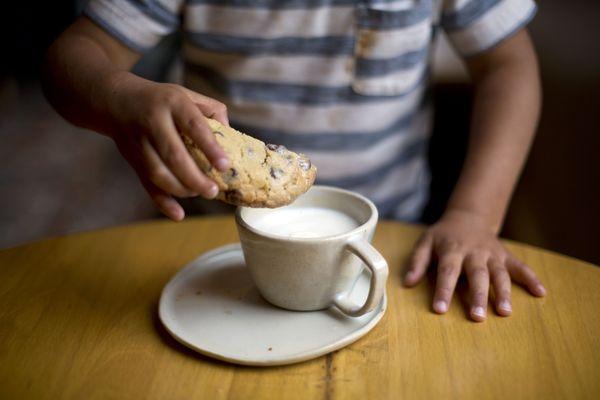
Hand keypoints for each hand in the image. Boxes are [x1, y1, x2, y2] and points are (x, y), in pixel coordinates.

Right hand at [105, 73, 229, 220]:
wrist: (115, 100)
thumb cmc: (161, 99)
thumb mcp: (186, 94)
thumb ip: (211, 110)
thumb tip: (230, 134)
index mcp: (172, 103)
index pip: (193, 126)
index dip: (210, 147)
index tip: (225, 165)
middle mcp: (154, 122)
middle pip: (174, 155)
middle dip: (195, 178)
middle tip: (213, 191)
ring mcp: (140, 143)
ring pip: (158, 173)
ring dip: (181, 189)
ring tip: (200, 194)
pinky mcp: (133, 160)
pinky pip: (146, 184)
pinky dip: (162, 202)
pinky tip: (178, 214)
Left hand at [404, 209, 545, 321]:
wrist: (468, 217)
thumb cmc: (443, 235)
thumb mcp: (425, 242)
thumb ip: (417, 261)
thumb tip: (407, 282)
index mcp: (452, 249)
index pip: (447, 271)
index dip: (443, 290)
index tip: (440, 310)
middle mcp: (475, 252)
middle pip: (477, 275)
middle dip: (478, 296)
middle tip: (477, 317)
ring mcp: (493, 254)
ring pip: (500, 274)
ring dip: (504, 292)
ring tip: (505, 312)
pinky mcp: (506, 256)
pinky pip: (521, 267)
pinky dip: (532, 279)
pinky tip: (541, 293)